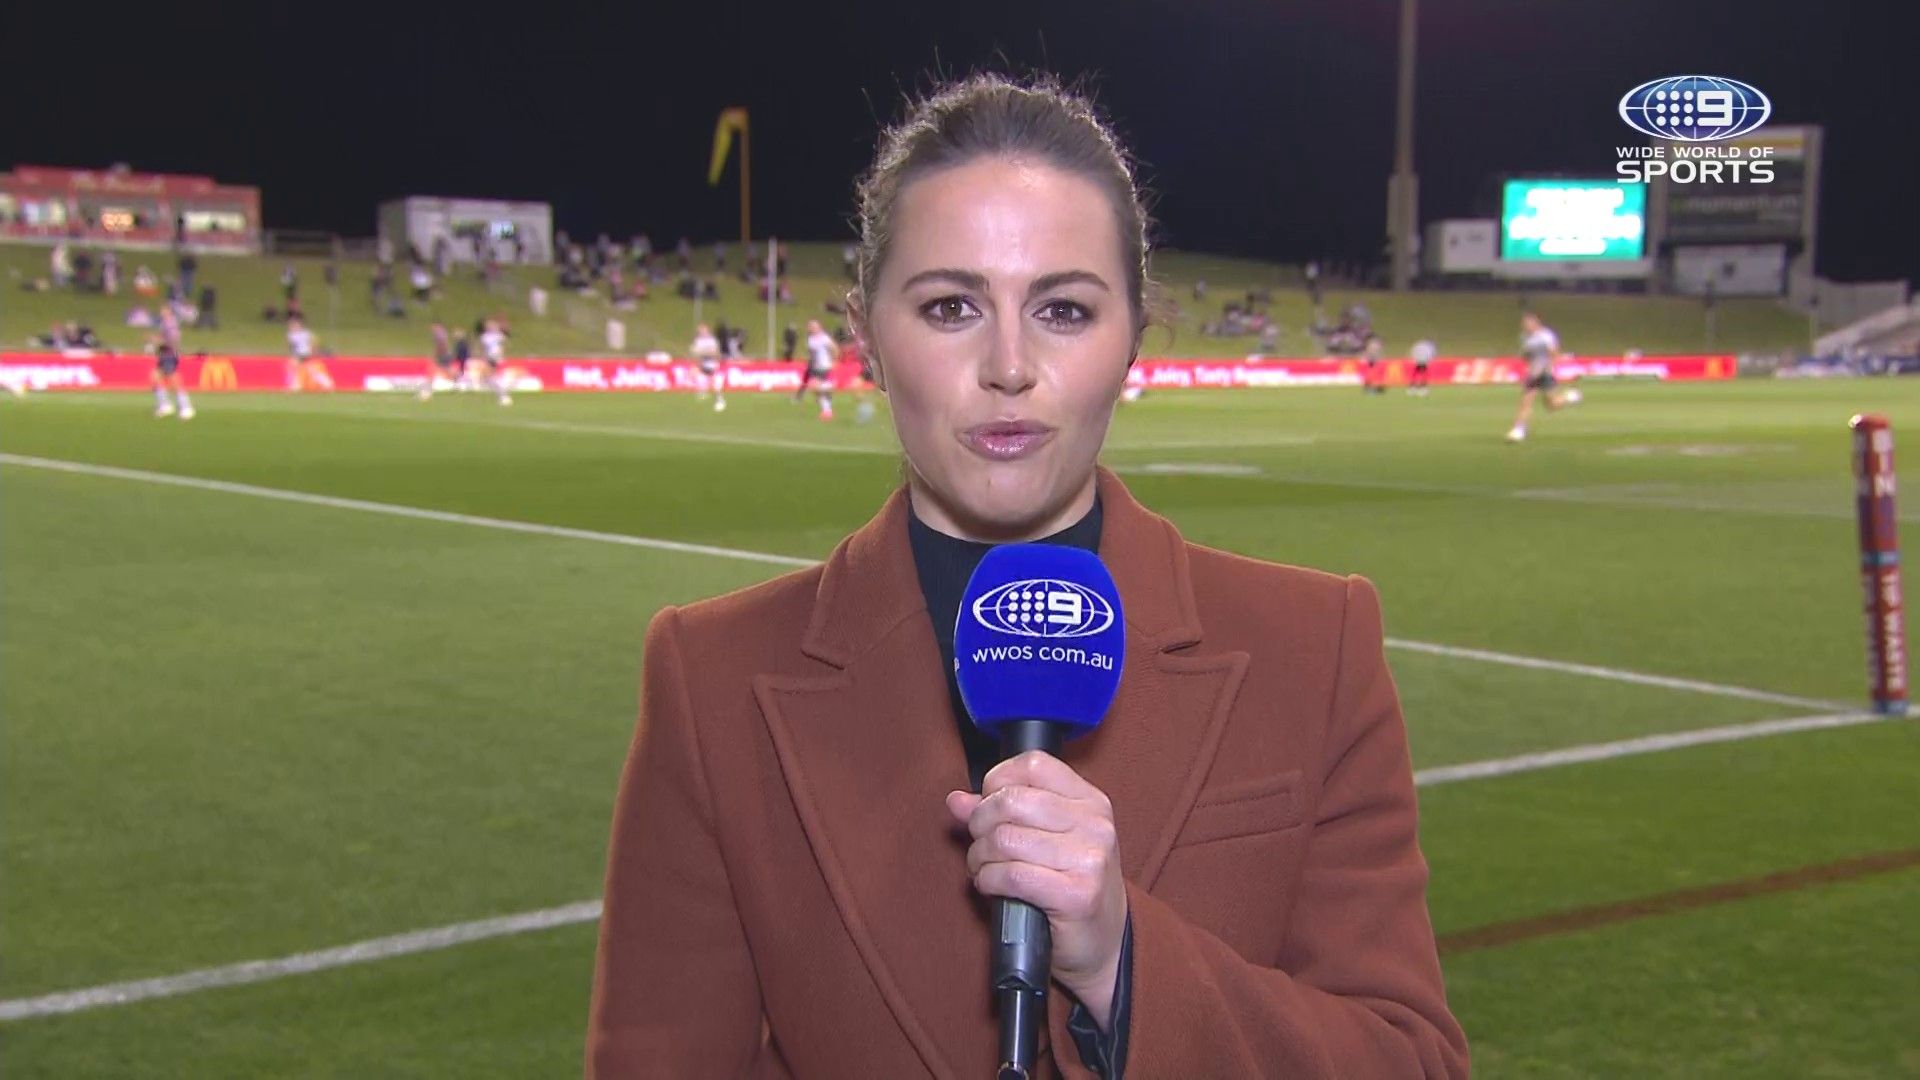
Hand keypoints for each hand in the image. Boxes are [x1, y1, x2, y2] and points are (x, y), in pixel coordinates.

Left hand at [946, 751, 1127, 1026]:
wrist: (1105, 945)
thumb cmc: (1072, 887)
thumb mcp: (1046, 840)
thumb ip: (1001, 815)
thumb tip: (957, 800)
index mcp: (1091, 802)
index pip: (1033, 765)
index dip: (997, 782)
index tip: (989, 806)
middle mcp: (1095, 825)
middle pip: (1011, 801)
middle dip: (980, 824)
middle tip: (980, 845)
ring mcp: (1089, 860)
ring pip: (1005, 840)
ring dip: (980, 858)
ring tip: (984, 869)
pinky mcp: (1076, 896)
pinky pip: (1010, 875)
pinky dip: (988, 880)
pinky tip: (991, 886)